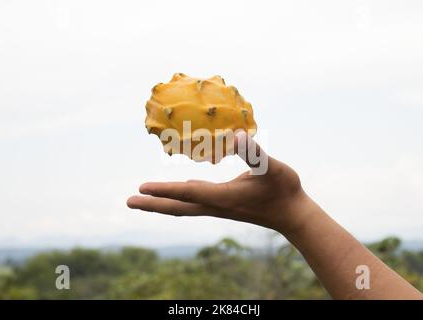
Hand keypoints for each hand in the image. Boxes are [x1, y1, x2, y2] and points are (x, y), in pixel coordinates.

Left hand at [127, 131, 306, 233]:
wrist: (293, 214)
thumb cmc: (285, 190)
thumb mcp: (273, 168)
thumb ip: (255, 153)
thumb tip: (237, 136)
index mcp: (224, 197)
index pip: (188, 193)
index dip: (165, 190)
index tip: (141, 188)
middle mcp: (216, 206)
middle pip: (178, 207)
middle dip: (153, 204)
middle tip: (129, 201)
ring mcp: (219, 207)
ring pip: (184, 206)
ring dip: (162, 202)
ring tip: (144, 199)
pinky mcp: (224, 205)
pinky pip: (194, 202)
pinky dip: (179, 197)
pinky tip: (180, 191)